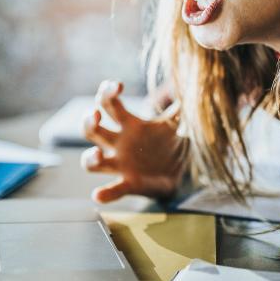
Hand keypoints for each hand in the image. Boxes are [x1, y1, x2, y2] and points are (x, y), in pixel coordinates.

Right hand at [80, 80, 185, 202]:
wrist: (178, 173)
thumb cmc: (168, 145)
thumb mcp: (174, 125)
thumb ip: (179, 107)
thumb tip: (191, 85)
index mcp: (129, 126)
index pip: (109, 104)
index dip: (107, 92)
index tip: (118, 86)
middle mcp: (118, 144)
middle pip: (91, 130)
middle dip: (88, 121)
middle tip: (95, 115)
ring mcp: (120, 165)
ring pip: (91, 162)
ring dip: (90, 158)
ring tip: (98, 155)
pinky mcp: (128, 184)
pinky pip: (112, 189)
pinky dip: (104, 194)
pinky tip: (98, 195)